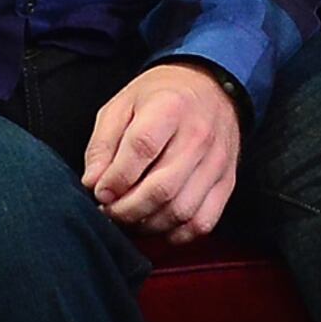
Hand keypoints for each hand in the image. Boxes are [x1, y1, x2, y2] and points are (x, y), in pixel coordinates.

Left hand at [81, 60, 242, 247]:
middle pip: (162, 188)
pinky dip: (177, 233)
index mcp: (170, 108)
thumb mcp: (121, 106)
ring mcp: (217, 161)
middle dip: (127, 210)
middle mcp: (199, 135)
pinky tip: (158, 224)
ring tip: (130, 217)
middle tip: (110, 211)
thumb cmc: (160, 98)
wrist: (210, 88)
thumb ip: (102, 145)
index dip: (116, 178)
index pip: (141, 149)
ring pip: (181, 210)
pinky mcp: (226, 181)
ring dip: (149, 224)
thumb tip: (93, 183)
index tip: (100, 191)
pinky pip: (203, 221)